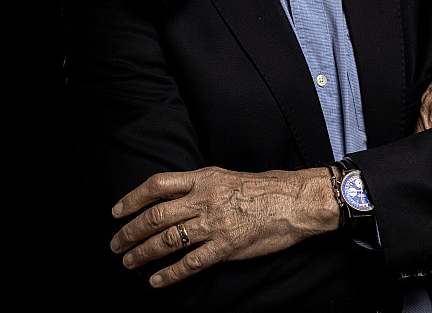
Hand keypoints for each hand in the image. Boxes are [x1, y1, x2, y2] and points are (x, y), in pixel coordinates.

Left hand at [110, 166, 338, 287]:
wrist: (292, 200)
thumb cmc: (259, 187)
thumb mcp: (223, 175)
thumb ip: (196, 184)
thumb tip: (168, 196)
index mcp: (202, 178)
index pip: (157, 185)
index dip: (132, 199)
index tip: (116, 212)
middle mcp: (204, 198)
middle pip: (156, 215)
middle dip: (130, 232)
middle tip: (114, 244)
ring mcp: (214, 224)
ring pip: (167, 240)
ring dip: (143, 253)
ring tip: (128, 263)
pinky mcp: (227, 247)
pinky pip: (191, 263)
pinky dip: (170, 274)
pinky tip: (156, 282)